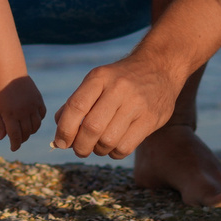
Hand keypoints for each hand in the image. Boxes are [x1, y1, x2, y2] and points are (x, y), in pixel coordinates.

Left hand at [0, 76, 45, 150]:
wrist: (8, 71)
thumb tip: (2, 138)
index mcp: (10, 114)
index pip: (15, 136)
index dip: (15, 145)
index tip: (13, 148)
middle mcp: (22, 111)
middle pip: (26, 133)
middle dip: (21, 139)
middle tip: (17, 139)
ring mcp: (32, 105)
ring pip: (36, 126)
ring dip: (30, 131)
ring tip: (24, 130)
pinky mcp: (38, 99)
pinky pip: (42, 115)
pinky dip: (38, 120)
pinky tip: (31, 120)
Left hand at [51, 57, 181, 159]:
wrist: (160, 67)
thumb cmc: (120, 80)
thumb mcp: (97, 81)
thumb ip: (77, 103)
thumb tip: (60, 134)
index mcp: (100, 77)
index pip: (76, 107)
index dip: (64, 129)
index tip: (60, 142)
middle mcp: (119, 88)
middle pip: (91, 128)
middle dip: (80, 146)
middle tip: (79, 150)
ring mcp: (137, 104)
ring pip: (108, 141)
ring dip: (97, 150)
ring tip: (97, 146)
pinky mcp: (151, 119)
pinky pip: (125, 147)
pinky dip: (114, 153)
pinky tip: (114, 145)